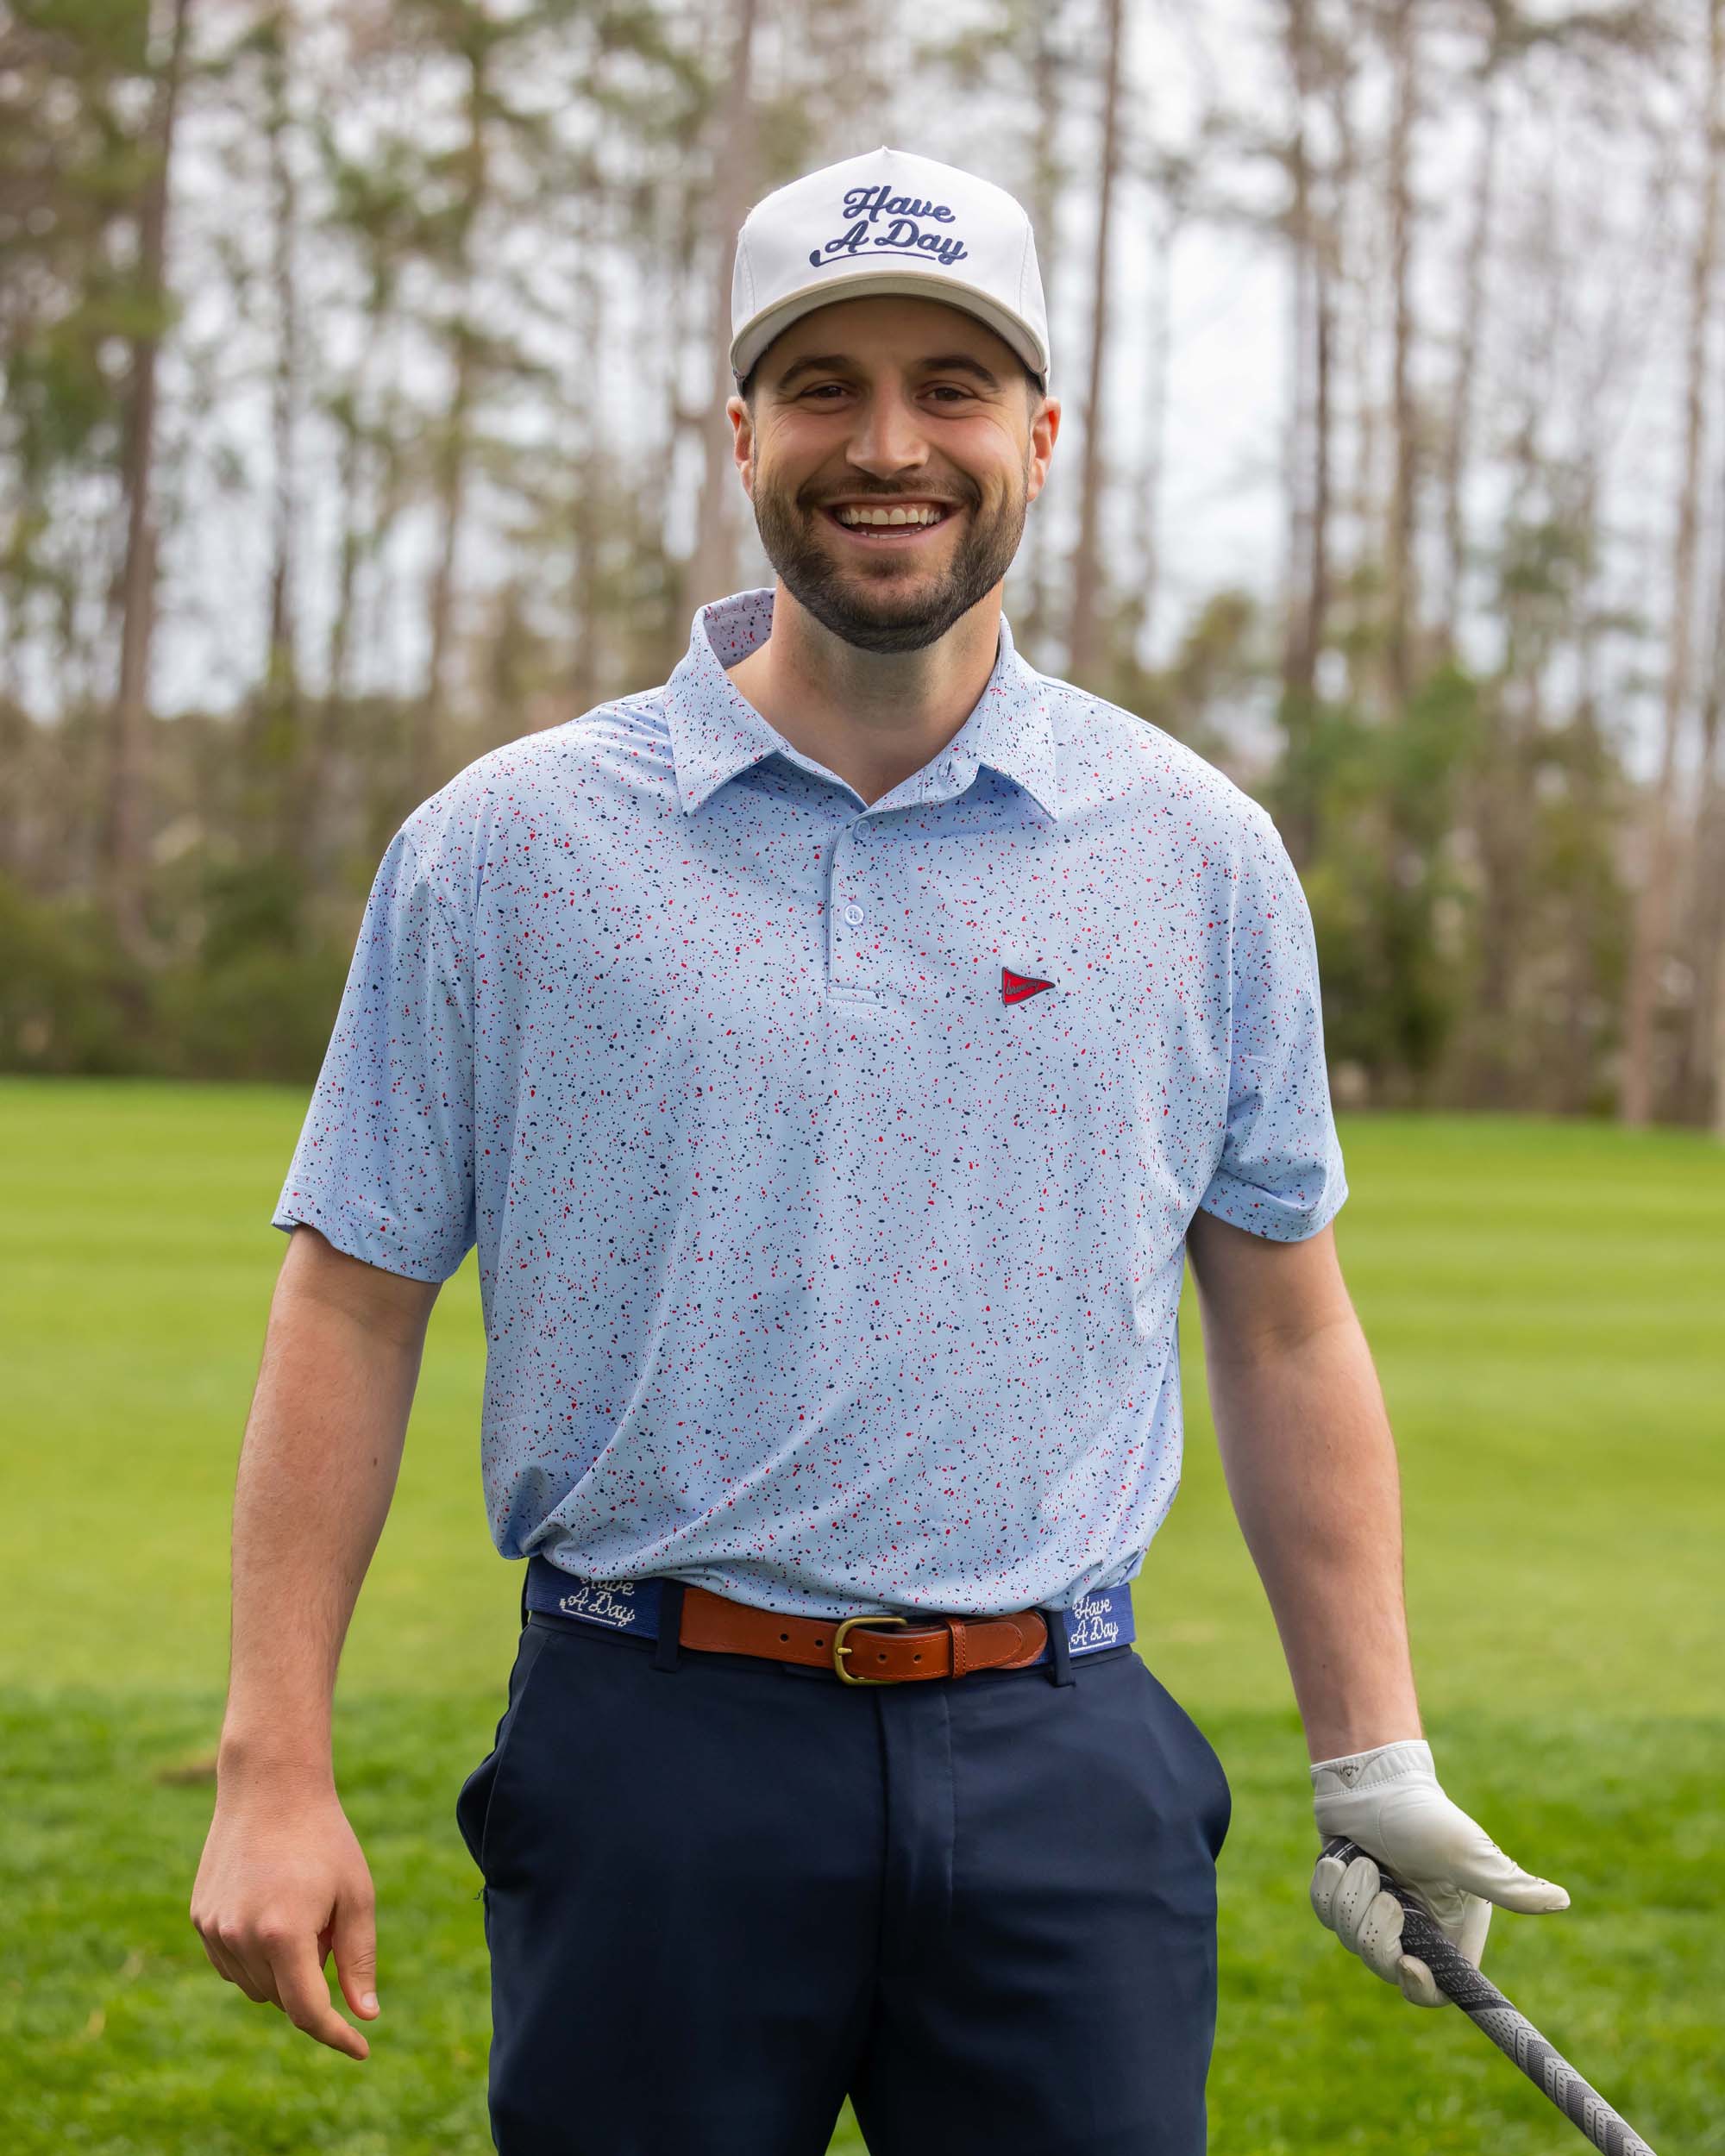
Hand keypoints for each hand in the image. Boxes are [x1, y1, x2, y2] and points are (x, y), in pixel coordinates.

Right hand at [190, 1775, 379, 2058]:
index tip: (361, 2049)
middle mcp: (240, 1937)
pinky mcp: (200, 1918)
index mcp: (283, 1933)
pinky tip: (272, 1908)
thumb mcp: (356, 1896)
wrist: (270, 1787)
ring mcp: (214, 1929)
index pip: (307, 2012)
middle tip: (327, 1923)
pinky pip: (232, 1964)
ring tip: (298, 1907)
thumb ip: (358, 1960)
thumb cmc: (324, 1840)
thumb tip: (364, 2015)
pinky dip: (256, 1956)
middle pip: (282, 1998)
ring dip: (282, 1968)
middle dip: (311, 1978)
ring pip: (255, 1986)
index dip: (336, 2035)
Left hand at [1308, 1738, 1568, 2007]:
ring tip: (1365, 1864)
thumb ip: (1507, 1885)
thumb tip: (1562, 1900)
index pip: (1439, 1989)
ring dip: (1354, 1898)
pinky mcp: (1344, 1894)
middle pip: (1387, 1967)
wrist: (1371, 1780)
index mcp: (1449, 1926)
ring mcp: (1375, 1912)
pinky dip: (1330, 1886)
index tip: (1408, 1966)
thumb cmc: (1423, 1816)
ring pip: (1352, 1940)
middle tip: (1387, 1893)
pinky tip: (1340, 1859)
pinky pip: (1326, 1913)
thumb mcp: (1465, 1853)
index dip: (1423, 1989)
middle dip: (1379, 1931)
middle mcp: (1414, 1926)